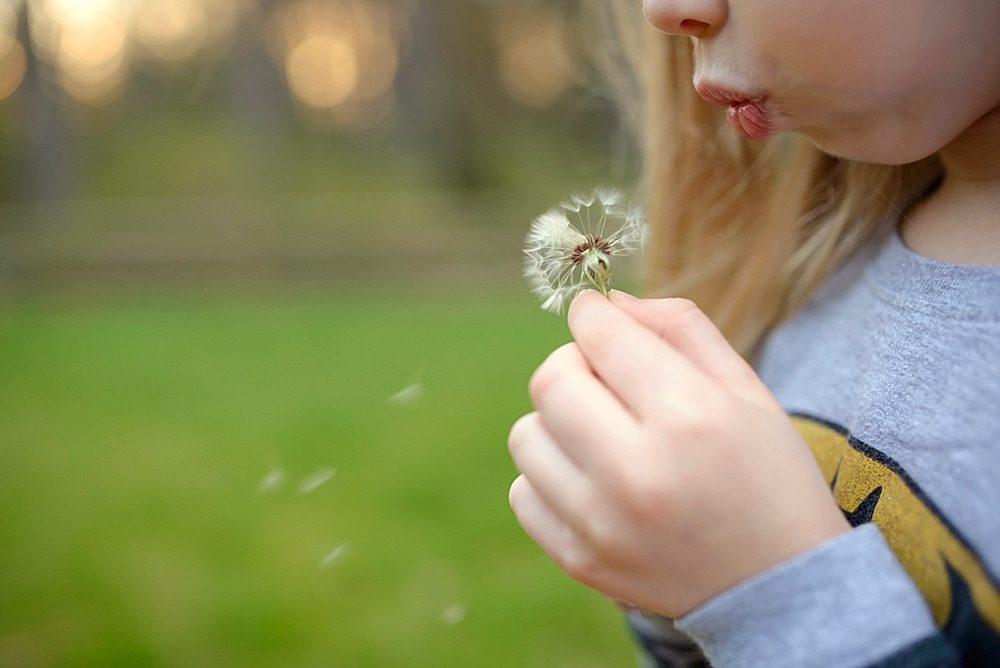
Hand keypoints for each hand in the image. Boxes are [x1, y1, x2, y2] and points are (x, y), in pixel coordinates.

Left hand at [508, 290, 848, 615]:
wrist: (782, 591)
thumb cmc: (769, 476)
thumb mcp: (747, 389)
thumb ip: (678, 328)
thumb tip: (605, 302)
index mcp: (688, 417)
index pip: (602, 337)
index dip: (591, 312)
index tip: (594, 312)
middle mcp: (636, 471)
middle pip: (551, 381)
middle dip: (573, 362)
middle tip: (604, 376)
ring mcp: (601, 523)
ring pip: (526, 434)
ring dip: (557, 420)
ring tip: (601, 433)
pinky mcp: (580, 560)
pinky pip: (524, 493)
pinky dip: (549, 475)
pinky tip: (592, 479)